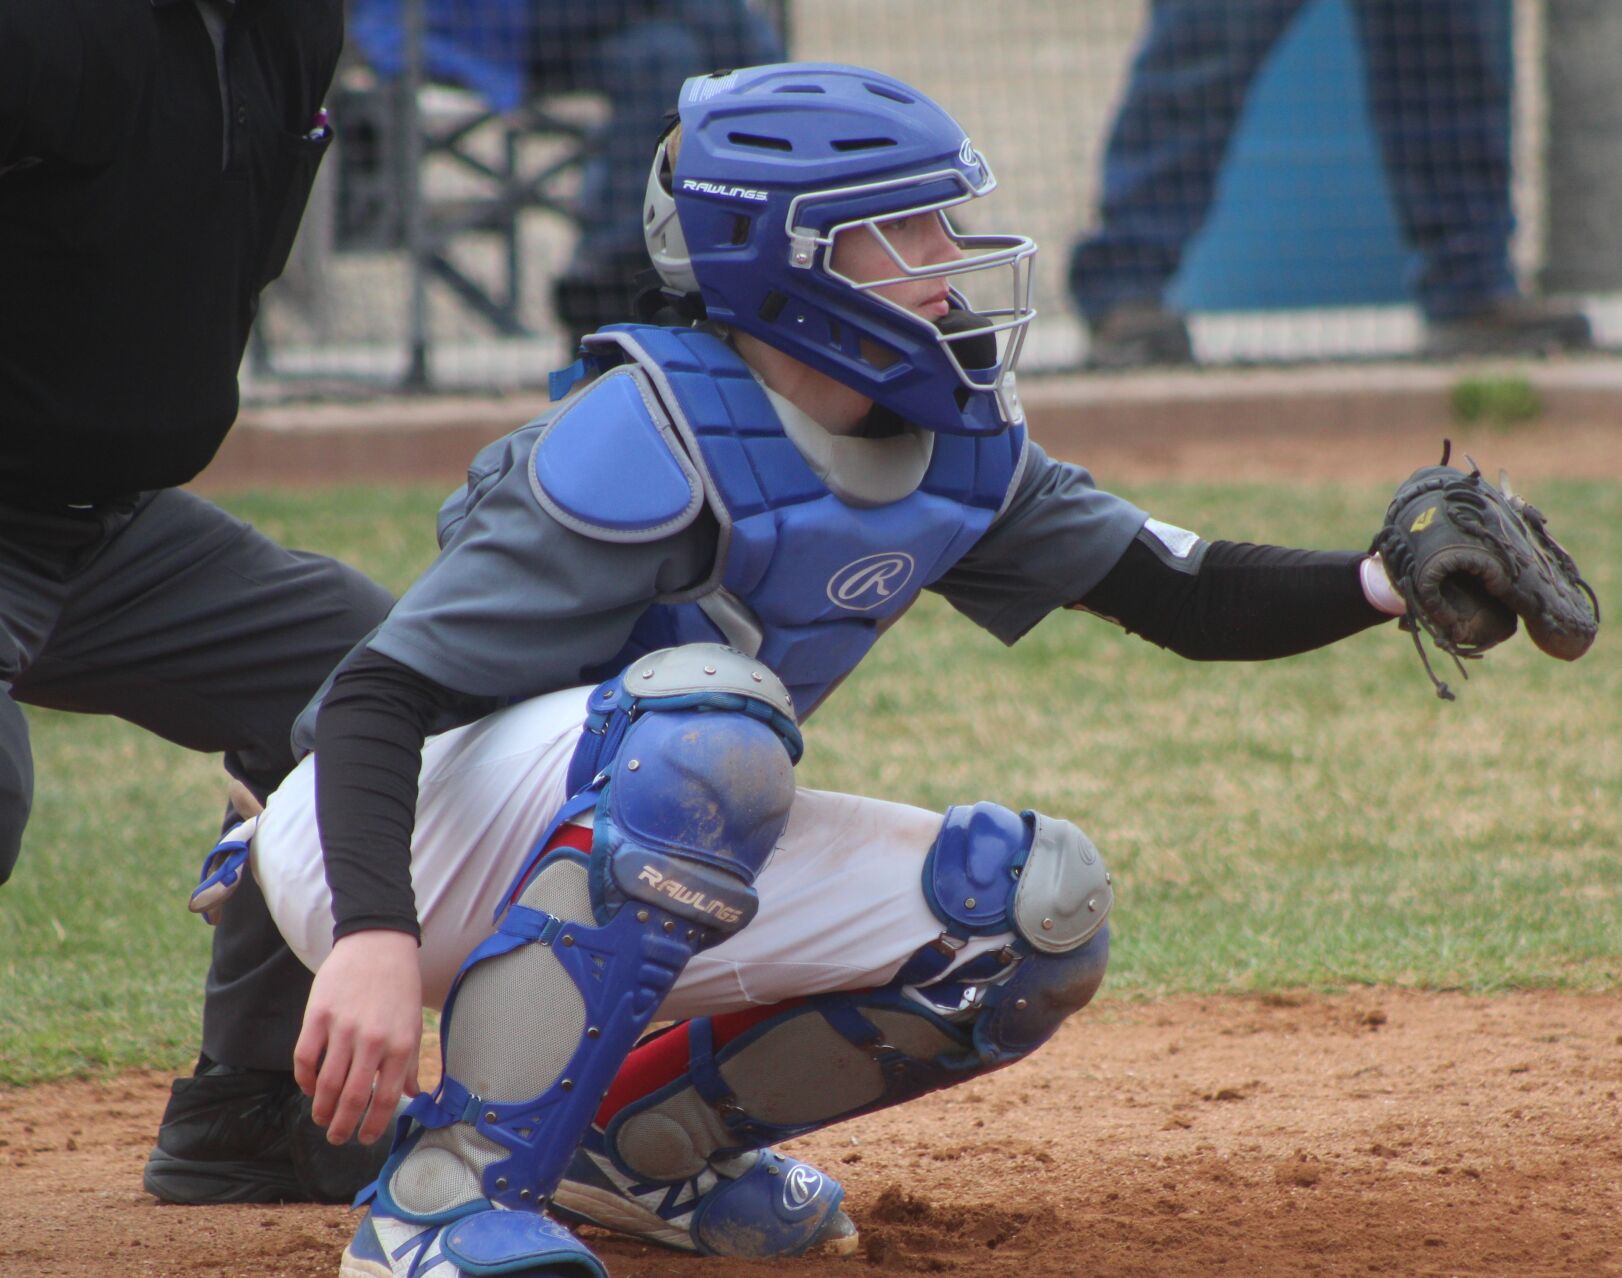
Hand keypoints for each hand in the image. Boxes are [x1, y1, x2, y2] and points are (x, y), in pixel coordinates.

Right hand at [294, 928, 422, 1145]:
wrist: (378, 942)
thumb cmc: (400, 984)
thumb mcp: (413, 1022)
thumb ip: (411, 1062)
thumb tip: (414, 1095)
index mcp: (401, 1045)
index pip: (387, 1099)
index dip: (373, 1125)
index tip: (364, 1139)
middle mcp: (373, 1041)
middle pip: (353, 1098)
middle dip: (343, 1127)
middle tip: (337, 1138)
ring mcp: (343, 1029)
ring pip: (326, 1085)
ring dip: (322, 1109)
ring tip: (321, 1118)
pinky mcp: (317, 1016)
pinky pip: (305, 1059)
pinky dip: (305, 1080)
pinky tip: (309, 1087)